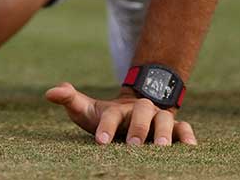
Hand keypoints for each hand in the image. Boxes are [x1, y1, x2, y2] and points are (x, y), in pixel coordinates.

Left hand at [45, 82, 196, 145]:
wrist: (131, 116)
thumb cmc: (105, 118)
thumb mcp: (87, 111)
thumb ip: (70, 100)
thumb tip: (49, 92)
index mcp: (117, 108)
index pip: (110, 114)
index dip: (105, 127)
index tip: (100, 142)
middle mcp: (139, 110)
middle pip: (141, 111)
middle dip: (137, 128)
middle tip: (131, 145)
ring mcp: (158, 118)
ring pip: (165, 119)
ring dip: (163, 132)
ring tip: (160, 148)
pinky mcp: (174, 129)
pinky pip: (184, 128)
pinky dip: (187, 136)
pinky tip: (190, 148)